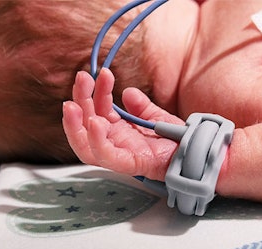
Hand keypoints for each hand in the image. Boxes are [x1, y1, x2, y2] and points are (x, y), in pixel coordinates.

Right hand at [62, 68, 183, 180]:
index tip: (102, 72)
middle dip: (80, 100)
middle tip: (82, 78)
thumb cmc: (171, 138)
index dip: (97, 90)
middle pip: (85, 123)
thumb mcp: (155, 116)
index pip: (98, 108)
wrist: (190, 152)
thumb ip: (141, 105)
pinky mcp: (126, 163)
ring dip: (74, 125)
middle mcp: (112, 141)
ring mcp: (117, 154)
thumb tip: (128, 92)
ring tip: (72, 104)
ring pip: (84, 144)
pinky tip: (94, 122)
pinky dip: (96, 140)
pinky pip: (105, 155)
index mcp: (116, 129)